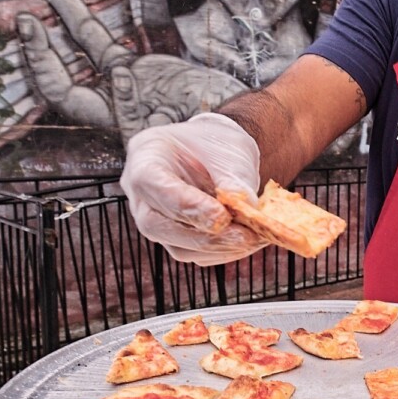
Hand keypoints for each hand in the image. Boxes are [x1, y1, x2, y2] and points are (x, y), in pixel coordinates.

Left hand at [16, 0, 247, 144]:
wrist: (239, 120)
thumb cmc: (219, 130)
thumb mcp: (194, 123)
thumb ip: (167, 114)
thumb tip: (130, 85)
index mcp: (121, 126)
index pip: (73, 100)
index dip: (53, 73)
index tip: (43, 41)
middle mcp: (116, 109)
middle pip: (63, 83)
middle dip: (40, 52)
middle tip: (26, 22)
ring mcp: (125, 88)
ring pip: (81, 57)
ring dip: (59, 27)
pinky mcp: (137, 70)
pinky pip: (99, 43)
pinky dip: (78, 18)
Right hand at [120, 113, 266, 264]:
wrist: (211, 152)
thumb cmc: (213, 143)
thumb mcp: (228, 147)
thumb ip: (233, 176)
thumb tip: (247, 207)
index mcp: (145, 160)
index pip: (155, 186)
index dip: (189, 206)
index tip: (223, 217)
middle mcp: (142, 197)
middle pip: (159, 225)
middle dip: (206, 236)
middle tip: (246, 236)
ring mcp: (156, 222)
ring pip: (179, 247)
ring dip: (221, 248)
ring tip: (256, 237)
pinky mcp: (176, 240)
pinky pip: (197, 255)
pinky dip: (225, 252)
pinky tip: (250, 241)